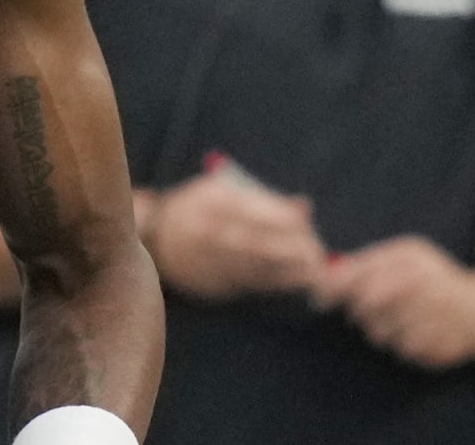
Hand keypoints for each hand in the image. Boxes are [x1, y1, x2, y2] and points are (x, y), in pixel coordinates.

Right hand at [145, 169, 325, 300]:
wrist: (156, 239)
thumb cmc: (200, 208)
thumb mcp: (223, 191)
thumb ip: (263, 199)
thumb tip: (304, 208)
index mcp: (212, 201)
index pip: (254, 211)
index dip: (285, 219)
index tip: (307, 223)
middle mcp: (209, 231)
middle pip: (257, 242)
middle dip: (292, 248)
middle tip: (318, 252)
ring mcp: (209, 260)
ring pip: (257, 266)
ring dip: (291, 269)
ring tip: (317, 270)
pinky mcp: (213, 283)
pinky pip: (251, 282)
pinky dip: (278, 281)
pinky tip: (298, 280)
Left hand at [314, 236, 474, 369]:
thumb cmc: (428, 281)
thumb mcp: (399, 261)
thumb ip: (362, 265)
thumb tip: (320, 276)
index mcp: (409, 257)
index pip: (361, 272)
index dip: (334, 287)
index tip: (318, 300)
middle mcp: (425, 280)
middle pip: (367, 303)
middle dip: (357, 312)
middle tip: (361, 314)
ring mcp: (439, 312)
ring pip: (383, 331)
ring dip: (380, 332)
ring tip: (393, 323)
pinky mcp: (448, 341)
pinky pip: (405, 350)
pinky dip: (403, 347)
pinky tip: (415, 335)